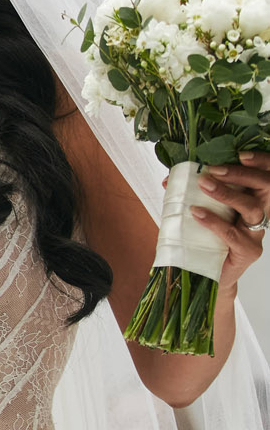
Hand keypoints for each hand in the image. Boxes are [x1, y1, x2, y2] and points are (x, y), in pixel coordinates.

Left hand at [194, 152, 269, 287]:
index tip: (239, 154)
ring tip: (204, 185)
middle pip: (265, 187)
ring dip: (227, 193)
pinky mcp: (248, 251)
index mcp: (251, 199)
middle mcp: (259, 214)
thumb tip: (170, 180)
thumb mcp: (201, 211)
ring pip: (253, 208)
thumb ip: (191, 195)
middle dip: (241, 174)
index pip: (263, 177)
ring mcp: (255, 234)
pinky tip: (197, 214)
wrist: (207, 276)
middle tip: (213, 169)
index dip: (260, 162)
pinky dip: (215, 221)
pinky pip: (234, 234)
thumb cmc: (206, 241)